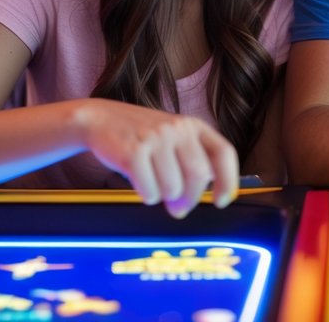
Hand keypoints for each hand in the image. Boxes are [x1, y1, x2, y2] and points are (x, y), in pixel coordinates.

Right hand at [75, 100, 239, 217]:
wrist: (100, 118)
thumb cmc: (141, 136)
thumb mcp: (172, 139)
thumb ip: (189, 164)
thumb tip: (188, 205)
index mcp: (193, 126)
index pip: (223, 153)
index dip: (228, 180)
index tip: (222, 201)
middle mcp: (178, 128)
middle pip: (198, 176)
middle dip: (190, 199)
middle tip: (178, 209)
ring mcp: (156, 138)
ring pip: (173, 188)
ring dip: (163, 197)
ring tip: (152, 183)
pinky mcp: (134, 151)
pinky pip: (149, 192)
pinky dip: (146, 195)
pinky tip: (139, 181)